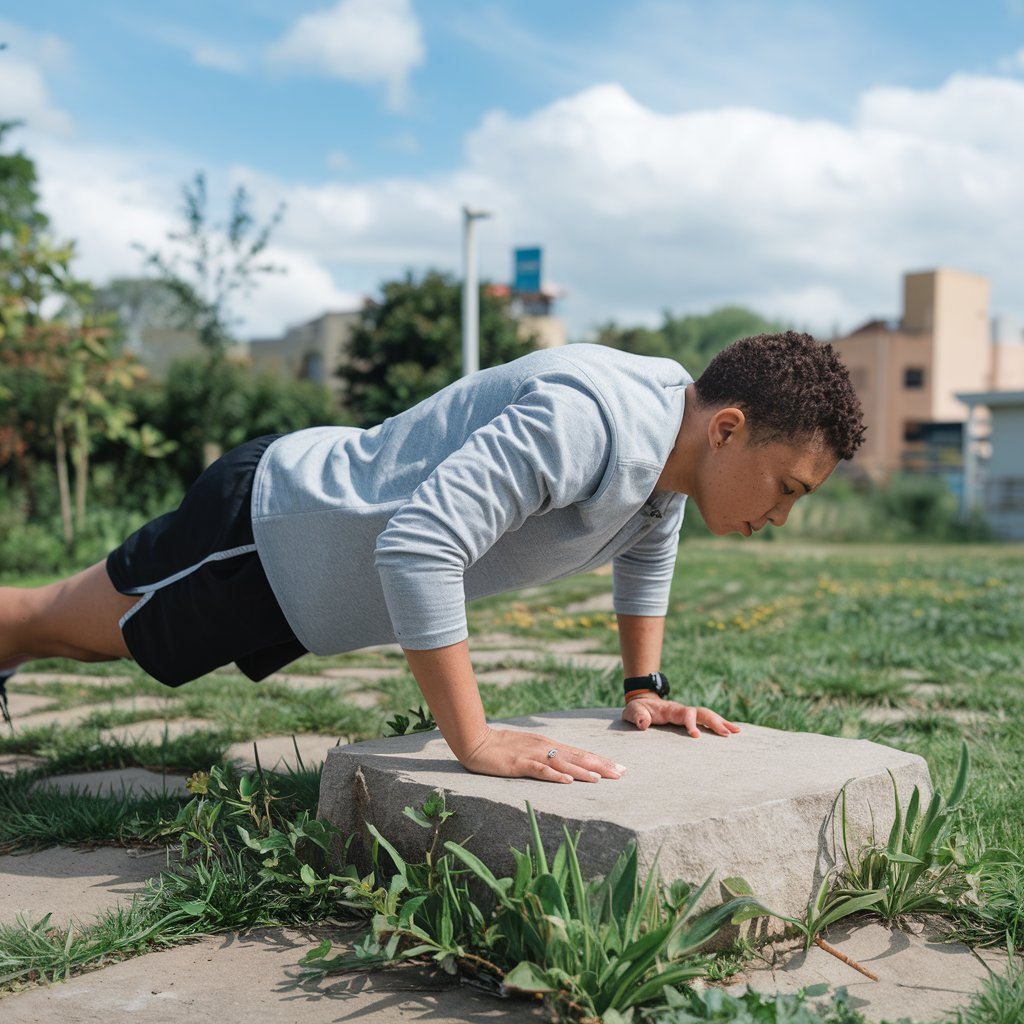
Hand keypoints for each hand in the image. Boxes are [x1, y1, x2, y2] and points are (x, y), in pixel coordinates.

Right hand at [462, 727, 626, 783]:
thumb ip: (547, 754)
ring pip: (563, 763)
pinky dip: (554, 775)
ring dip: (582, 771)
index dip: (601, 760)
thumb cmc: (502, 747)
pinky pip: (540, 770)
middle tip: (622, 773)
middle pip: (578, 757)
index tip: (620, 767)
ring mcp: (533, 755)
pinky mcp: (519, 764)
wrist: (476, 741)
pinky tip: (566, 781)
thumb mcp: (529, 748)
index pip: (580, 753)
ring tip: (601, 779)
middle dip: (601, 765)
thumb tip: (567, 765)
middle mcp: (545, 747)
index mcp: (549, 744)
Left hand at [622, 698, 740, 737]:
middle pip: (702, 713)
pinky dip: (719, 725)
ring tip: (737, 732)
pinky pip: (706, 721)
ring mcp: (687, 715)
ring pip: (707, 716)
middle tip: (728, 734)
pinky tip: (730, 732)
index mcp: (670, 709)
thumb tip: (645, 724)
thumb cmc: (637, 709)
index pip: (685, 713)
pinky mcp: (689, 720)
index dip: (691, 723)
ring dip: (722, 723)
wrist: (642, 703)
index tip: (695, 736)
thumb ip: (638, 716)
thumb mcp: (633, 712)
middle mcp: (682, 710)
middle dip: (715, 722)